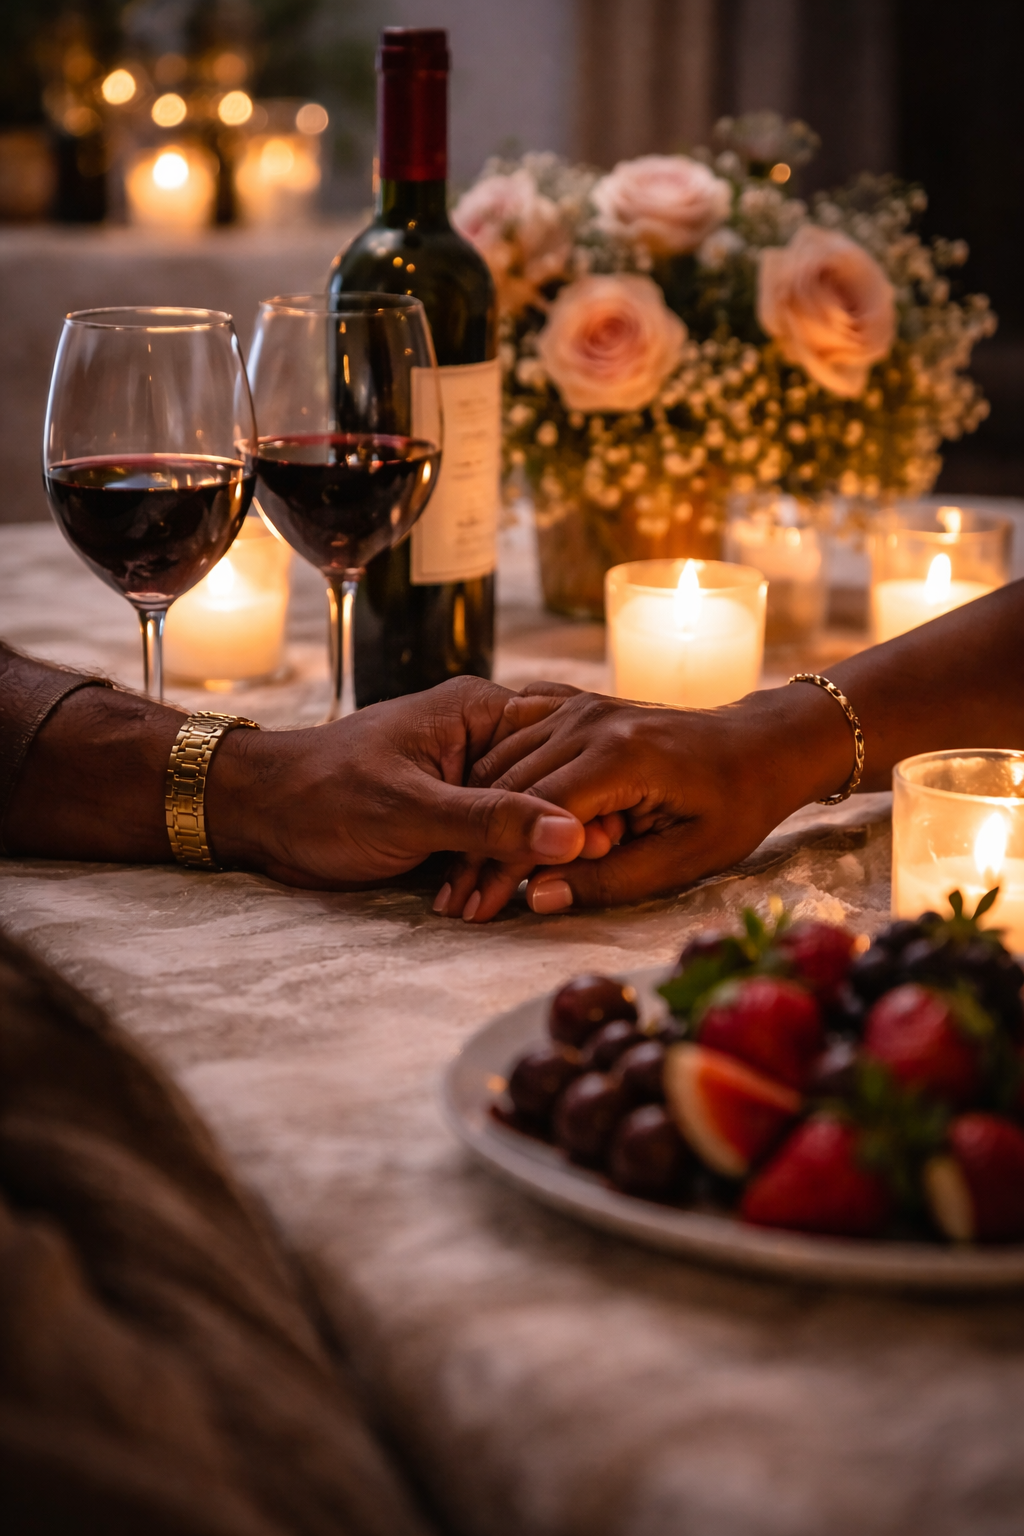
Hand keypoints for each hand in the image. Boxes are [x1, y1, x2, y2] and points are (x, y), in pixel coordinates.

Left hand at [209, 676, 586, 888]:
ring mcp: (468, 776)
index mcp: (478, 711)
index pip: (560, 739)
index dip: (589, 787)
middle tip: (595, 866)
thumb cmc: (323, 797)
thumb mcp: (411, 810)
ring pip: (527, 814)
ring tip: (555, 888)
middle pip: (552, 779)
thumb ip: (490, 820)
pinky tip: (524, 893)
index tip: (613, 833)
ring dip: (534, 854)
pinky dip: (506, 865)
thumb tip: (572, 831)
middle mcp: (481, 737)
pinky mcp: (452, 813)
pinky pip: (498, 836)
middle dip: (566, 828)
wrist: (260, 816)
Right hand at [438, 682, 854, 921]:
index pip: (538, 816)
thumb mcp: (685, 860)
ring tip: (461, 873)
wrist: (760, 744)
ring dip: (478, 819)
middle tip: (455, 902)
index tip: (477, 908)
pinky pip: (516, 740)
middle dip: (479, 850)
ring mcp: (580, 707)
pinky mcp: (576, 706)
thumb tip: (539, 899)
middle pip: (509, 789)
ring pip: (501, 762)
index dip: (502, 867)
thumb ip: (610, 880)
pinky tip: (480, 819)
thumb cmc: (734, 806)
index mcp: (620, 756)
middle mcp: (590, 721)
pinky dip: (493, 781)